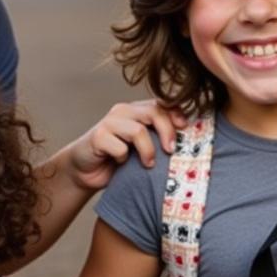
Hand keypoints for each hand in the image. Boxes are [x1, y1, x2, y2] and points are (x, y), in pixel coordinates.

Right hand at [67, 100, 186, 191]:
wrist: (85, 171)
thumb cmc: (119, 161)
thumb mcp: (143, 149)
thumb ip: (159, 141)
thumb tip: (191, 146)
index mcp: (138, 111)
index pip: (163, 105)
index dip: (177, 116)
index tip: (186, 131)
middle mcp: (124, 111)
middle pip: (154, 112)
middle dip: (168, 132)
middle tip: (171, 151)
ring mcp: (109, 122)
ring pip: (138, 130)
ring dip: (147, 150)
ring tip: (148, 164)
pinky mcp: (98, 136)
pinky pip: (119, 147)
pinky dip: (123, 158)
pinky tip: (120, 162)